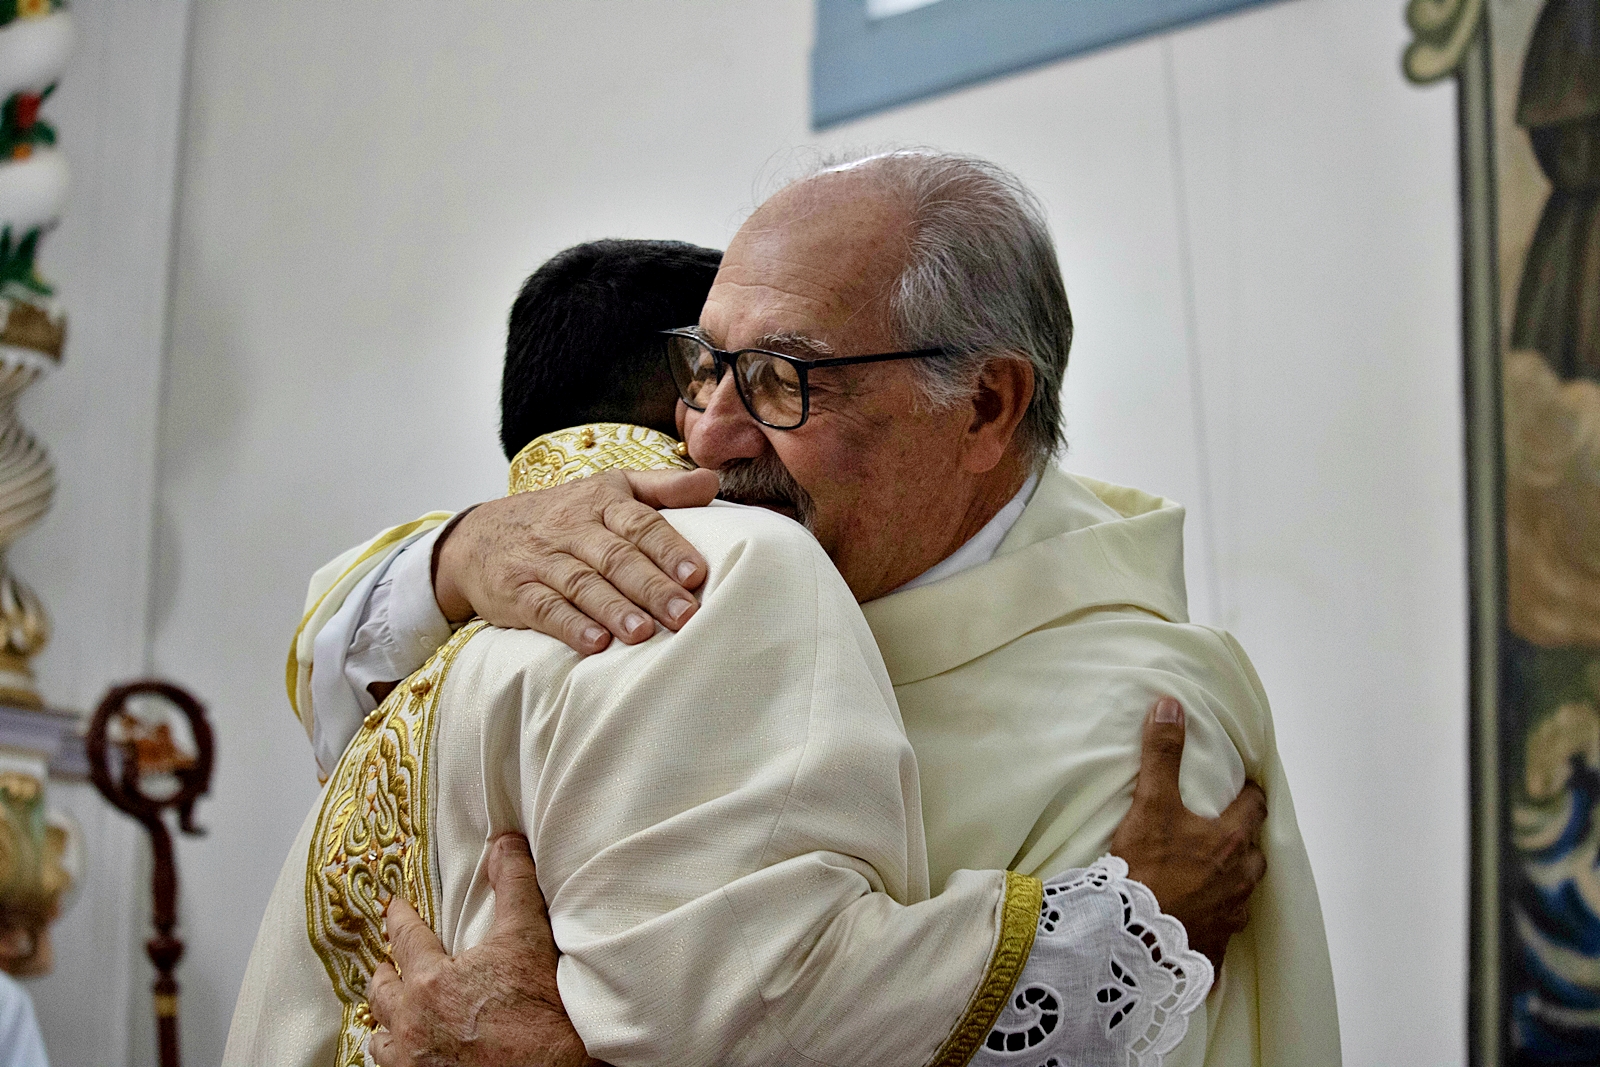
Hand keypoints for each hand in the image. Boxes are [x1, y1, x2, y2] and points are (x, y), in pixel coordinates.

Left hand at [368, 834, 597, 1066]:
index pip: (405, 938)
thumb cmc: (542, 1010)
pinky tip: (406, 1055)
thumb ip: (513, 885)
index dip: (399, 918)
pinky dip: (395, 1057)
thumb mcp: (529, 937)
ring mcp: (414, 1062)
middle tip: (386, 965)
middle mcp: (413, 1024)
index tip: (392, 907)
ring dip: (385, 1022)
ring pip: (381, 1039)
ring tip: (390, 1016)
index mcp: (431, 981)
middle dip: (385, 974)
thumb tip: (504, 843)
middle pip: (383, 993)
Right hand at [434, 468, 720, 653]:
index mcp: (601, 501)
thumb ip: (662, 487)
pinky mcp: (515, 591)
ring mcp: (541, 559)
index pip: (640, 523)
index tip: (695, 574)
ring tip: (644, 633)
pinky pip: (543, 608)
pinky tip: (595, 645)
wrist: (477, 536)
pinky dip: (569, 626)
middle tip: (684, 614)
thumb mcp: (609, 488)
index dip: (668, 549)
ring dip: (614, 609)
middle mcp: (571, 527)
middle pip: (615, 556)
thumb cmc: (562, 515)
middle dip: (651, 587)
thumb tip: (712, 481)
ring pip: (581, 583)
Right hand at [1109, 697, 1267, 969]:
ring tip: (1213, 875)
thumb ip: (1162, 755)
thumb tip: (1171, 707)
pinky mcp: (1214, 946)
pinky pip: (1222, 931)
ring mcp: (1229, 914)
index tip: (1244, 787)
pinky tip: (1199, 919)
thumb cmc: (1147, 868)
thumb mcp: (1151, 804)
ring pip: (1243, 893)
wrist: (1135, 938)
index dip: (1251, 794)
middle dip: (1245, 842)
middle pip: (1255, 855)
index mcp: (1229, 840)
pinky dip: (1215, 921)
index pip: (1255, 808)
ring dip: (1233, 881)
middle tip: (1227, 832)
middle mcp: (1239, 878)